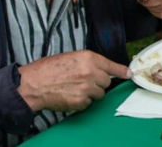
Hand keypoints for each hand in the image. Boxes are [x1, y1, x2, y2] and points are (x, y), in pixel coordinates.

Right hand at [17, 50, 131, 112]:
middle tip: (83, 81)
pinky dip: (82, 102)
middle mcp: (91, 72)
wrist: (32, 84)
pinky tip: (70, 95)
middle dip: (98, 83)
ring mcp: (86, 88)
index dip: (122, 71)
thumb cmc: (47, 69)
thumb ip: (88, 62)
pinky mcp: (80, 101)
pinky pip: (88, 103)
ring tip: (74, 88)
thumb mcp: (70, 57)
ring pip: (99, 94)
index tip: (129, 74)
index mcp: (88, 58)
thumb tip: (100, 69)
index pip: (111, 65)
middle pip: (106, 81)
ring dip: (91, 93)